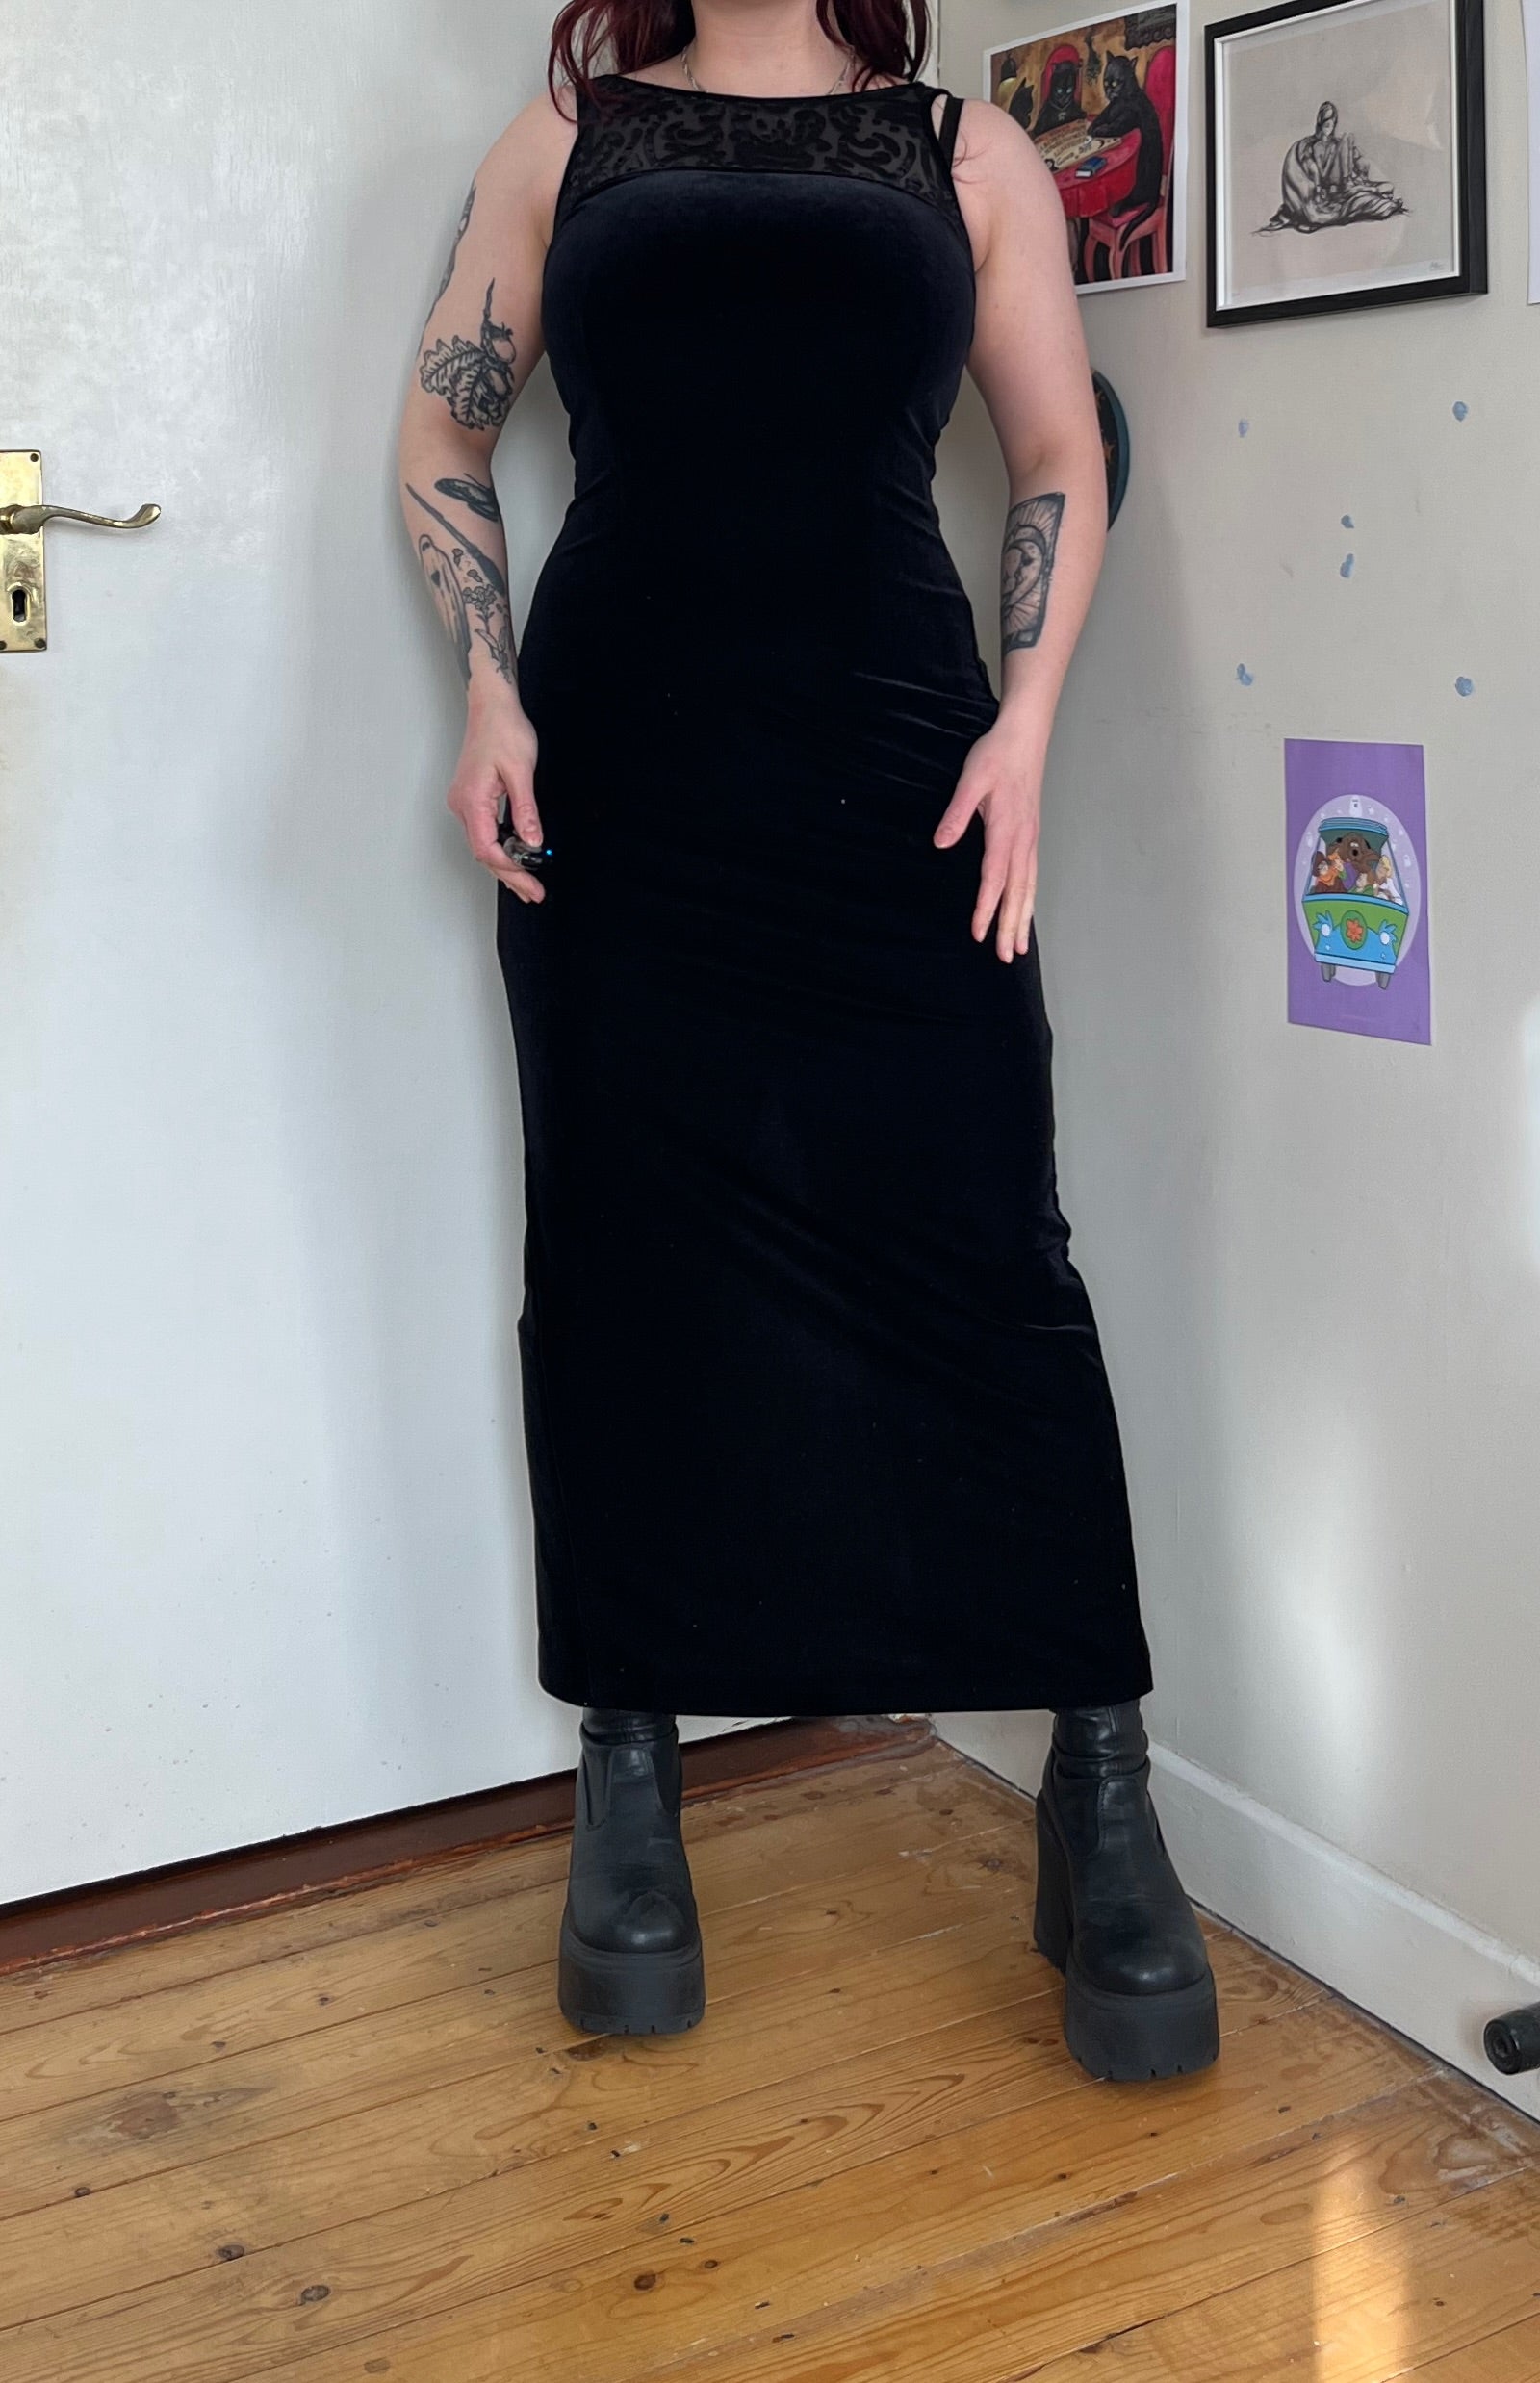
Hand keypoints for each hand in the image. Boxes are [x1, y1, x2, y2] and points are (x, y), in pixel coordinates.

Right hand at [447, 688, 544, 902]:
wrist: (492, 705)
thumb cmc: (504, 729)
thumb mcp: (521, 771)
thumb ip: (526, 810)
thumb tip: (532, 842)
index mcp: (472, 800)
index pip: (487, 849)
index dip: (511, 869)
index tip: (532, 882)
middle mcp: (462, 805)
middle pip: (483, 853)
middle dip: (510, 876)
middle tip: (534, 892)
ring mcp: (464, 802)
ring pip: (483, 845)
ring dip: (505, 866)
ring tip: (527, 885)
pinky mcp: (472, 798)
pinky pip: (484, 832)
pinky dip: (500, 848)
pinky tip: (515, 859)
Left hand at [932, 714, 1046, 960]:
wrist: (1025, 736)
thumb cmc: (996, 756)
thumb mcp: (970, 780)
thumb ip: (956, 814)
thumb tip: (941, 843)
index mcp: (1005, 830)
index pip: (994, 878)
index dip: (986, 908)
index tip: (978, 934)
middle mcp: (1022, 840)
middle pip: (1017, 892)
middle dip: (1010, 926)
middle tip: (1005, 956)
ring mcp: (1030, 839)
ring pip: (1028, 887)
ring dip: (1023, 918)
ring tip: (1018, 947)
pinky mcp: (1031, 835)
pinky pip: (1031, 875)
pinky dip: (1028, 899)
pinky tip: (1025, 912)